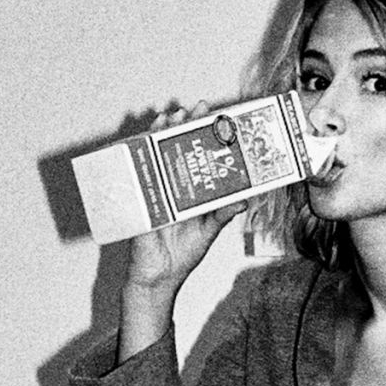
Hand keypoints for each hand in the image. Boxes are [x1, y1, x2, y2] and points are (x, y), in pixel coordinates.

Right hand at [124, 101, 243, 297]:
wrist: (157, 277)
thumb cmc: (182, 257)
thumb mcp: (207, 234)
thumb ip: (222, 216)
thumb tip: (243, 200)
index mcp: (194, 193)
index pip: (202, 159)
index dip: (208, 140)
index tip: (218, 120)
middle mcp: (176, 186)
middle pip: (181, 150)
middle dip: (187, 127)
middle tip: (197, 108)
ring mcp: (157, 190)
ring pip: (161, 155)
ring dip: (163, 134)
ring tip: (171, 115)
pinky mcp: (142, 198)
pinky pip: (142, 172)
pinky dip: (142, 154)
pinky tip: (146, 138)